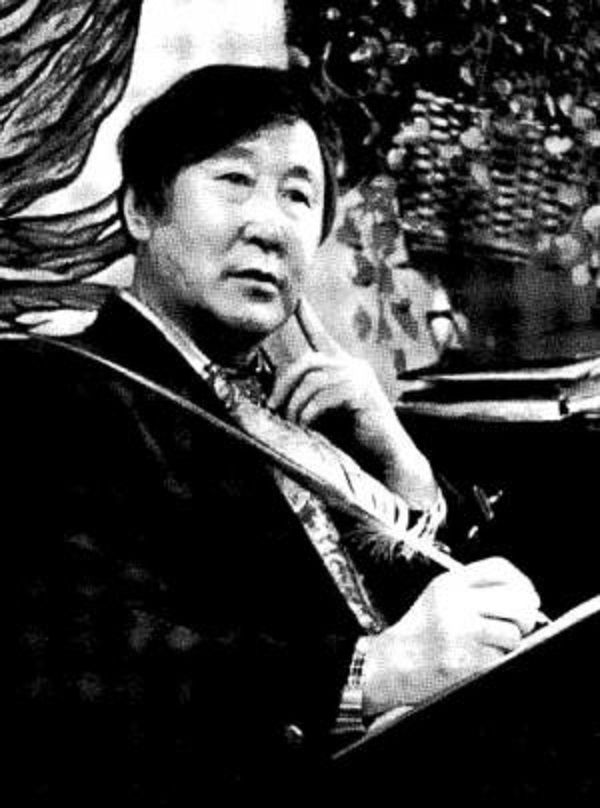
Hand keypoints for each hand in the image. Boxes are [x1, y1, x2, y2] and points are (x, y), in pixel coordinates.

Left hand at [268, 299, 436, 506]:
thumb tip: (274, 399)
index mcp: (344, 368)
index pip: (321, 336)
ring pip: (312, 379)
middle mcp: (352, 366)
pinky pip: (324, 396)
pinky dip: (309, 412)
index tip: (296, 299)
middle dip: (284, 385)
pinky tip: (308, 425)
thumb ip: (307, 399)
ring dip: (295, 404)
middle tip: (272, 408)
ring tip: (292, 424)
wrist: (387, 458)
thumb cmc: (355, 439)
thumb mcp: (324, 414)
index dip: (307, 316)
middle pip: (307, 361)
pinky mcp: (362, 391)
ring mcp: (359, 377)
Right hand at [362, 557, 540, 715]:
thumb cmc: (421, 632)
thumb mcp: (440, 596)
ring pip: (513, 633)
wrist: (392, 663)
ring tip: (486, 645)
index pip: (500, 569)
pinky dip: (494, 661)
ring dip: (507, 644)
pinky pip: (501, 659)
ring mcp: (461, 632)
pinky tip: (476, 659)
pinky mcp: (467, 661)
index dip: (521, 582)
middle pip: (517, 599)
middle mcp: (456, 603)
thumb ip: (476, 590)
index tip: (527, 596)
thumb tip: (527, 599)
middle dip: (525, 615)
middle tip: (518, 625)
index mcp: (450, 583)